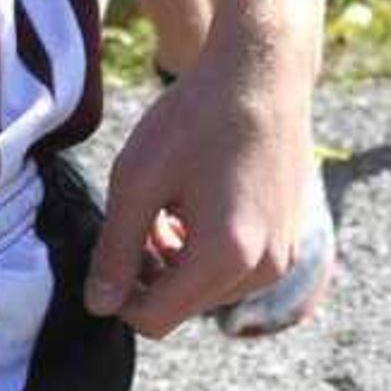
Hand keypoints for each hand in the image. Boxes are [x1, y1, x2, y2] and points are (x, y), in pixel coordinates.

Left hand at [84, 30, 313, 337]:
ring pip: (210, 288)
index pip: (156, 319)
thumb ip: (115, 249)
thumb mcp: (138, 180)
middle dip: (152, 276)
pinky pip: (239, 267)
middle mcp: (265, 267)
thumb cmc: (197, 116)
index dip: (120, 296)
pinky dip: (210, 249)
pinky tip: (197, 202)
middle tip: (137, 220)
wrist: (262, 71)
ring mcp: (284, 254)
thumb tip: (99, 305)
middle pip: (184, 306)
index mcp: (226, 256)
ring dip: (180, 262)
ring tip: (166, 207)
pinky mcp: (291, 237)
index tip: (109, 253)